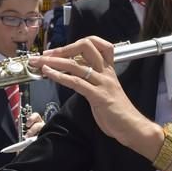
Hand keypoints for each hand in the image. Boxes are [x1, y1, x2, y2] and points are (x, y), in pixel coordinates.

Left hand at [28, 37, 160, 160]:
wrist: (132, 127)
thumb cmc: (117, 111)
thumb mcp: (105, 89)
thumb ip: (92, 79)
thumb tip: (74, 73)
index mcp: (109, 68)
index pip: (97, 44)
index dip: (76, 43)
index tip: (58, 50)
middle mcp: (106, 71)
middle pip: (85, 47)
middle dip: (63, 49)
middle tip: (45, 55)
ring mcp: (102, 83)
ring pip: (76, 65)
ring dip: (54, 62)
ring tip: (39, 62)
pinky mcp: (98, 96)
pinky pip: (76, 82)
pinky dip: (59, 76)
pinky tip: (48, 73)